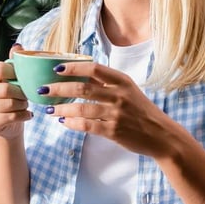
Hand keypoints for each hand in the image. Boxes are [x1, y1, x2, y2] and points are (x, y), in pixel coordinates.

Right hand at [0, 48, 31, 139]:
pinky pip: (12, 116)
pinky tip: (27, 114)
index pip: (0, 69)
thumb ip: (14, 62)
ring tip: (25, 104)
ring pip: (10, 104)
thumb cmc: (11, 97)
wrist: (9, 123)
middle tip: (27, 95)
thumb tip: (18, 46)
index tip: (23, 78)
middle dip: (21, 92)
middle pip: (5, 89)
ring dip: (23, 104)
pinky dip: (24, 115)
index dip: (15, 73)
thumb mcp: (12, 78)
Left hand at [44, 59, 170, 156]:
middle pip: (83, 88)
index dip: (73, 67)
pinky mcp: (114, 131)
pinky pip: (87, 126)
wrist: (162, 136)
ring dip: (62, 108)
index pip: (94, 69)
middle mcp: (119, 95)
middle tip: (43, 90)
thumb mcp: (129, 91)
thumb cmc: (142, 111)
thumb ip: (107, 83)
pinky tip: (64, 121)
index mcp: (122, 81)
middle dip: (58, 88)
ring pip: (82, 108)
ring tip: (49, 109)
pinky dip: (73, 123)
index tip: (56, 68)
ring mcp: (117, 114)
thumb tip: (81, 73)